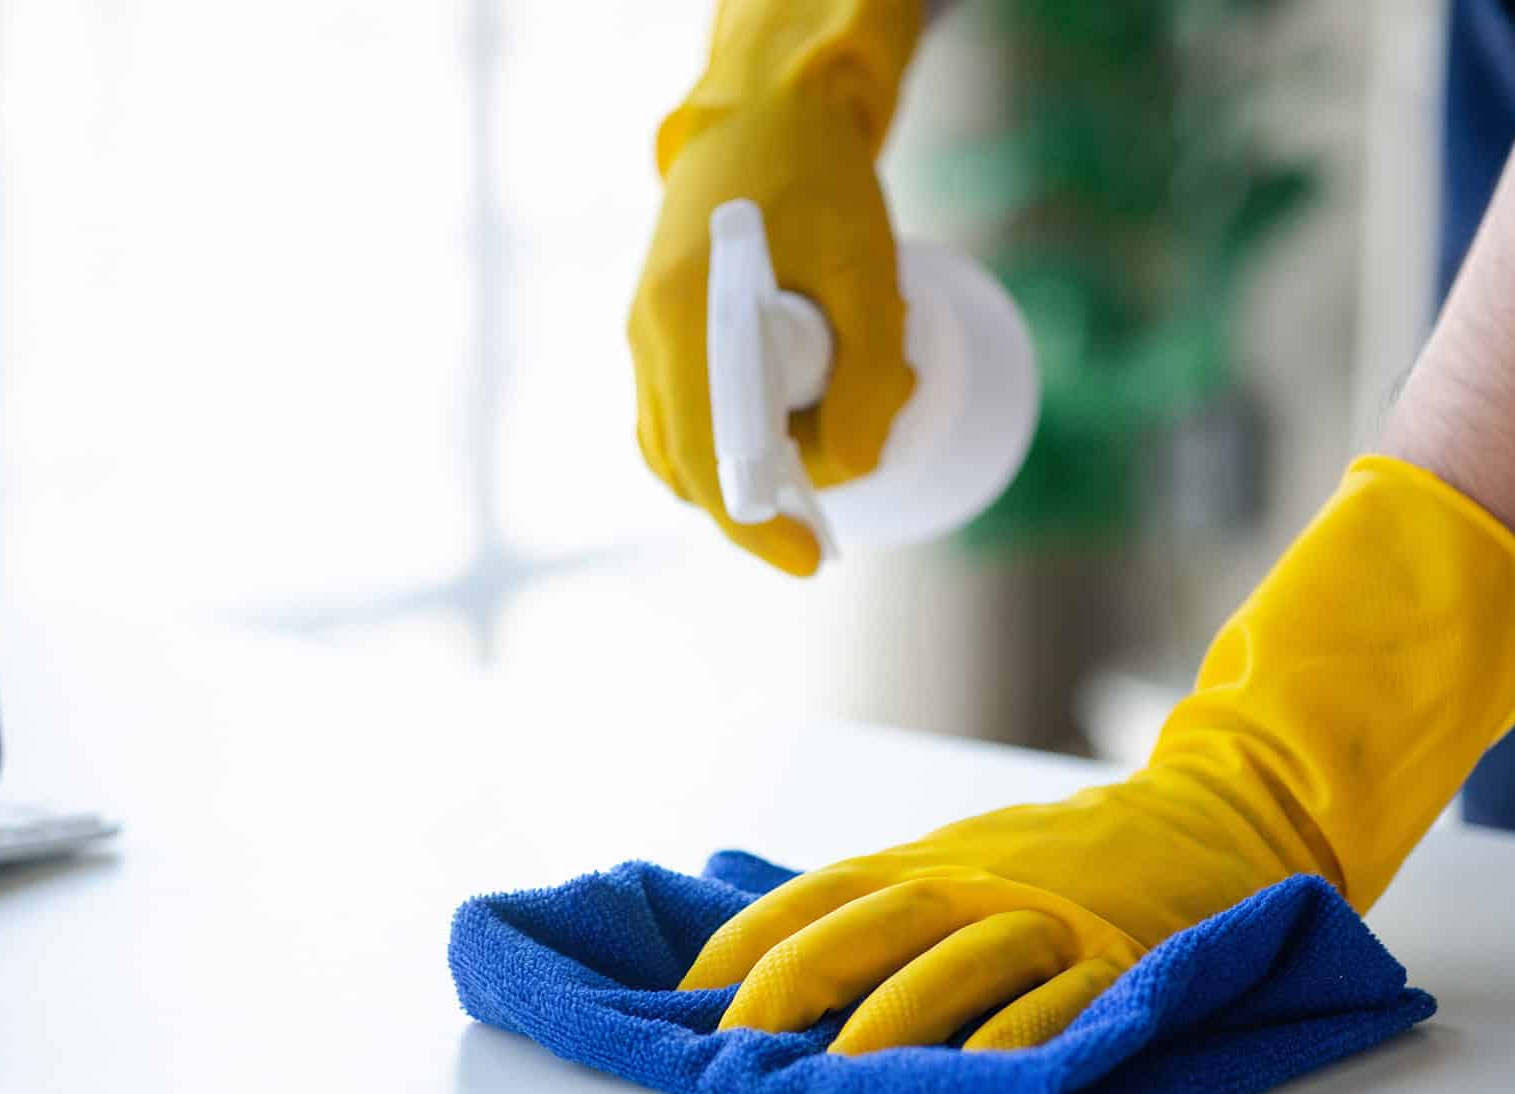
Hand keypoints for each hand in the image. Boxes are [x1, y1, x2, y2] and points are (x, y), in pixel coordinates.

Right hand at [628, 2, 921, 575]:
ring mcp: (645, 334)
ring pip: (677, 448)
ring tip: (820, 453)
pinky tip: (786, 431)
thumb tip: (856, 467)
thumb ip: (869, 375)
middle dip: (758, 505)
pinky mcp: (659, 333)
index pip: (707, 457)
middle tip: (829, 516)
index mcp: (687, 313)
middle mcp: (648, 332)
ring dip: (743, 474)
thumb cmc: (821, 181)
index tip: (811, 559)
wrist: (768, 113)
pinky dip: (728, 443)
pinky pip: (680, 416)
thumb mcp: (870, 273)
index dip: (757, 523)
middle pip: (686, 466)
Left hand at [680, 783, 1294, 1053]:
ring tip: (842, 1076)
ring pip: (964, 960)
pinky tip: (982, 1072)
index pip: (816, 894)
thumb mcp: (957, 861)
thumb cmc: (1056, 860)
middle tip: (741, 1044)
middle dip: (800, 980)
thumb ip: (875, 909)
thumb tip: (755, 967)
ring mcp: (1050, 919)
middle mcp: (977, 883)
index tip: (687, 998)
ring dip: (898, 1016)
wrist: (1208, 818)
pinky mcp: (1121, 960)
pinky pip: (1066, 998)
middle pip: (876, 922)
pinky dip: (1022, 1034)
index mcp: (925, 862)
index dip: (746, 942)